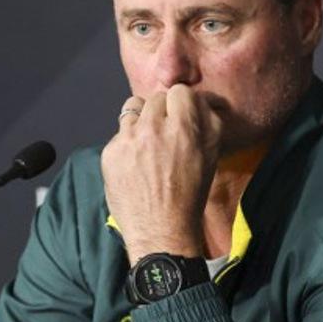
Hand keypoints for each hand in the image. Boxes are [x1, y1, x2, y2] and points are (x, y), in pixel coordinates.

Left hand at [101, 85, 222, 262]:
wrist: (161, 230)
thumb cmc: (191, 195)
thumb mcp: (211, 156)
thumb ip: (210, 122)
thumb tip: (204, 101)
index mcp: (182, 128)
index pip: (180, 91)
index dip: (183, 102)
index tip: (182, 114)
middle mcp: (152, 129)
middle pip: (156, 98)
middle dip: (163, 111)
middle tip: (167, 131)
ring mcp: (128, 140)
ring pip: (132, 108)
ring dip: (142, 120)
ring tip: (148, 141)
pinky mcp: (110, 153)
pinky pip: (120, 133)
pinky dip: (128, 142)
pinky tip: (136, 162)